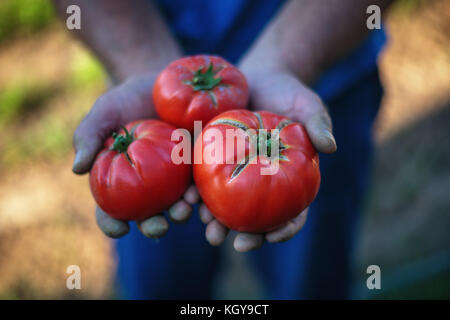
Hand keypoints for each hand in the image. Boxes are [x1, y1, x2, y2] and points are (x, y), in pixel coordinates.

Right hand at [73, 74, 199, 237]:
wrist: (163, 81)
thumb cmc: (127, 98)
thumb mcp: (105, 111)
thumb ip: (88, 135)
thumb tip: (77, 169)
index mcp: (121, 180)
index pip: (111, 210)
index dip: (113, 224)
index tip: (120, 229)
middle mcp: (148, 186)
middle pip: (149, 215)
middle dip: (154, 226)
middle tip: (159, 226)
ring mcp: (175, 178)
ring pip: (178, 205)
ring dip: (182, 213)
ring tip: (185, 208)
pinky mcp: (198, 166)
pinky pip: (201, 184)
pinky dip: (203, 193)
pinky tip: (205, 193)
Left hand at [200, 68, 336, 251]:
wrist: (259, 76)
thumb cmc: (289, 93)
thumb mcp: (307, 105)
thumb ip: (318, 125)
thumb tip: (330, 147)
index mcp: (288, 179)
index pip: (292, 213)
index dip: (285, 229)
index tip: (272, 237)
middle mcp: (261, 182)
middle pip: (256, 218)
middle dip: (246, 235)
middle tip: (234, 243)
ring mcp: (236, 173)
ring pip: (227, 206)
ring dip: (216, 221)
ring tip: (206, 227)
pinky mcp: (214, 159)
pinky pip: (203, 180)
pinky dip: (196, 193)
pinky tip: (187, 200)